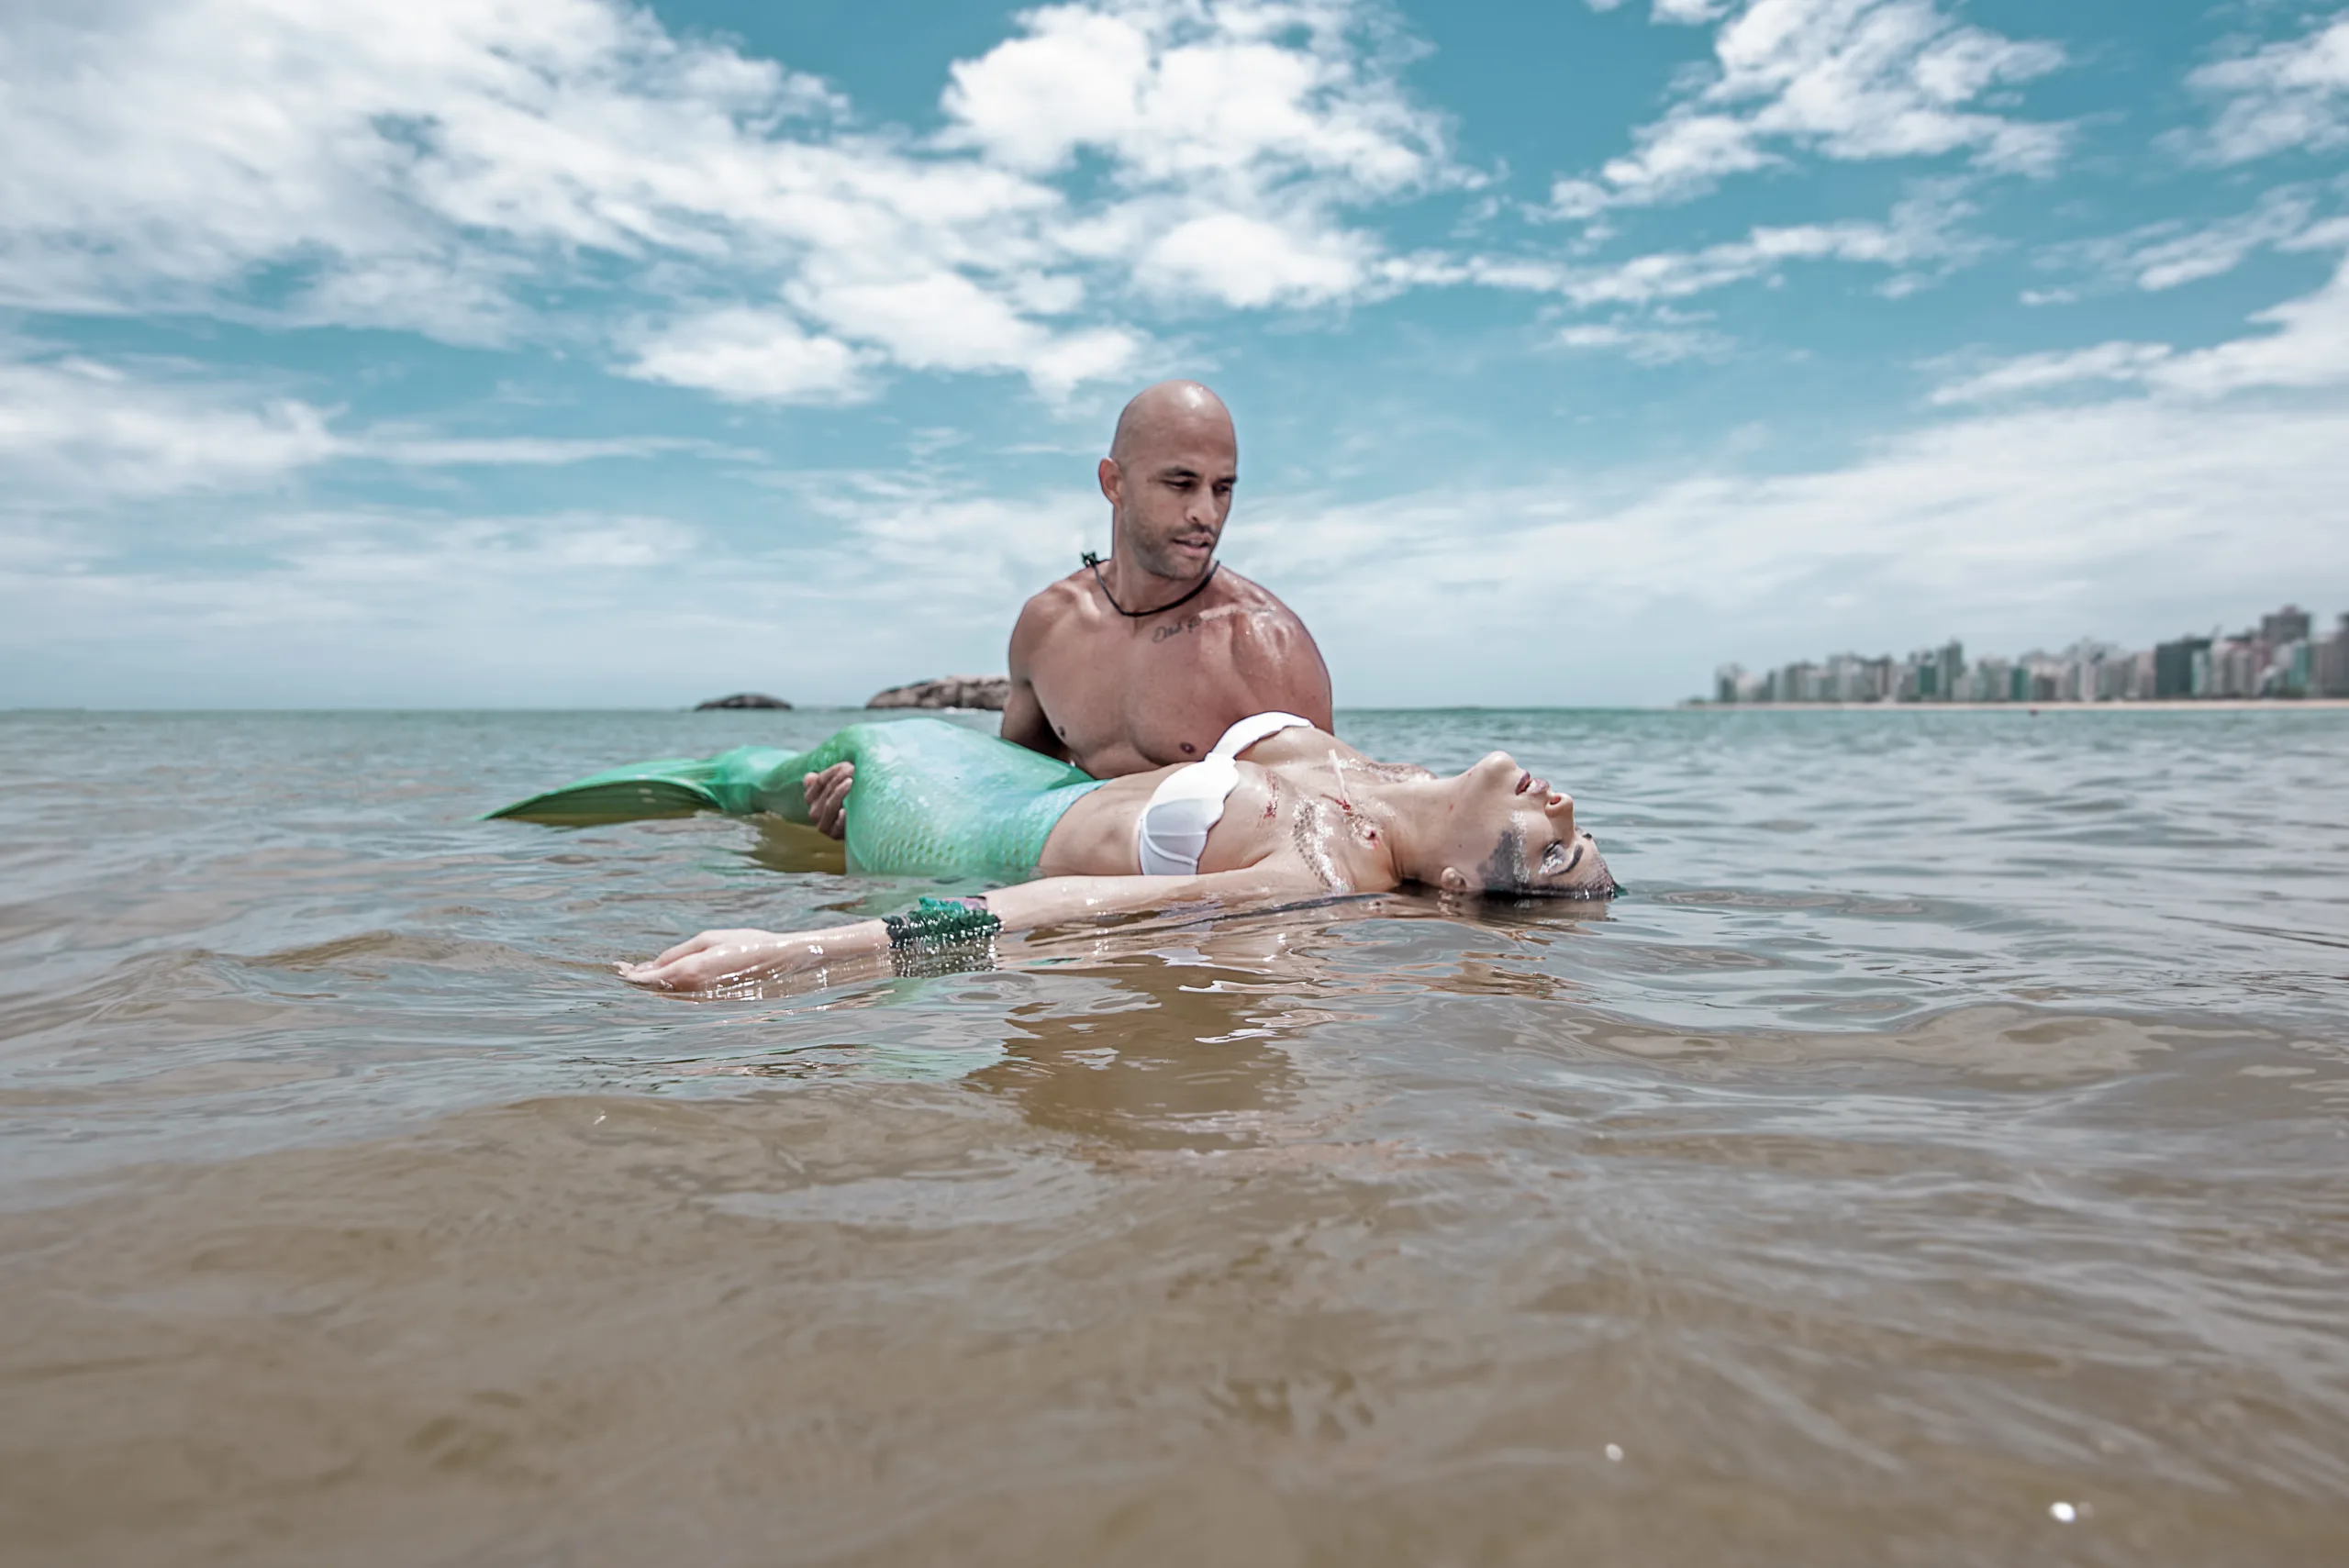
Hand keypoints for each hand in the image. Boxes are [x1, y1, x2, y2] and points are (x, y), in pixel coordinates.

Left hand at [619, 928, 802, 990]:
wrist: (778, 962)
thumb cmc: (745, 944)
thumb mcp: (708, 939)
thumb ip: (676, 953)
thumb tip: (650, 965)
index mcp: (690, 971)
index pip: (649, 979)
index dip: (630, 975)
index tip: (618, 968)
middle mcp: (692, 989)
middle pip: (655, 988)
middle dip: (638, 978)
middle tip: (622, 968)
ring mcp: (702, 997)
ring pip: (667, 993)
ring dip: (651, 982)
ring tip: (637, 970)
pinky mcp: (710, 1000)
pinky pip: (681, 994)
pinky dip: (668, 985)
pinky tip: (665, 976)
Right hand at [802, 762, 852, 839]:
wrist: (857, 827)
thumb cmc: (846, 802)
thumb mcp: (834, 789)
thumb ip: (823, 780)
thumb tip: (809, 776)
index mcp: (811, 797)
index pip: (819, 781)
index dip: (833, 771)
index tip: (847, 765)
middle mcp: (813, 812)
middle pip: (826, 791)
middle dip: (840, 778)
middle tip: (853, 770)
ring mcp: (823, 824)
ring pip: (830, 804)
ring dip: (840, 792)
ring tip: (851, 782)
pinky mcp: (834, 834)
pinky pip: (837, 824)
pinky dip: (842, 817)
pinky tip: (846, 810)